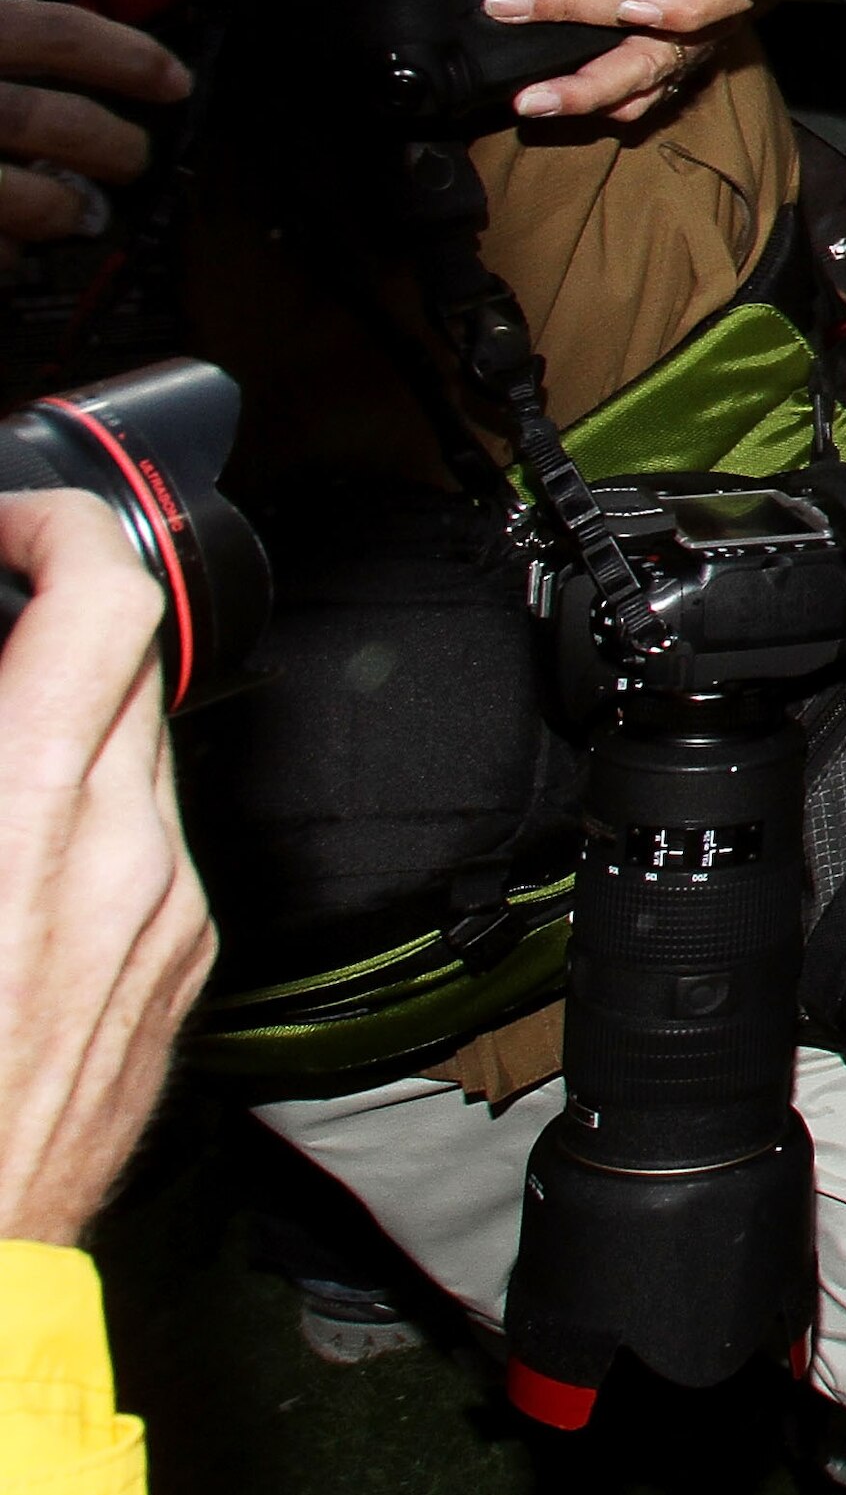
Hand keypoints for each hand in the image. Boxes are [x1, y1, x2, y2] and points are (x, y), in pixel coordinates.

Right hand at [0, 2, 186, 266]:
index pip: (56, 31)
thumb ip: (0, 38)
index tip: (177, 82)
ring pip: (33, 197)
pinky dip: (11, 250)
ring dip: (66, 209)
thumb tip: (55, 28)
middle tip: (134, 161)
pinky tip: (12, 243)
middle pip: (58, 122)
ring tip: (75, 214)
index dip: (129, 57)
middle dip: (116, 148)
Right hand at [0, 484, 215, 1247]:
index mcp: (29, 814)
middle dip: (60, 619)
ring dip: (72, 724)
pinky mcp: (180, 971)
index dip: (64, 531)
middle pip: (134, 666)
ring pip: (143, 758)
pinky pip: (151, 849)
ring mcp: (166, 915)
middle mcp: (122, 853)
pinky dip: (90, 817)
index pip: (104, 604)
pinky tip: (15, 854)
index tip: (15, 523)